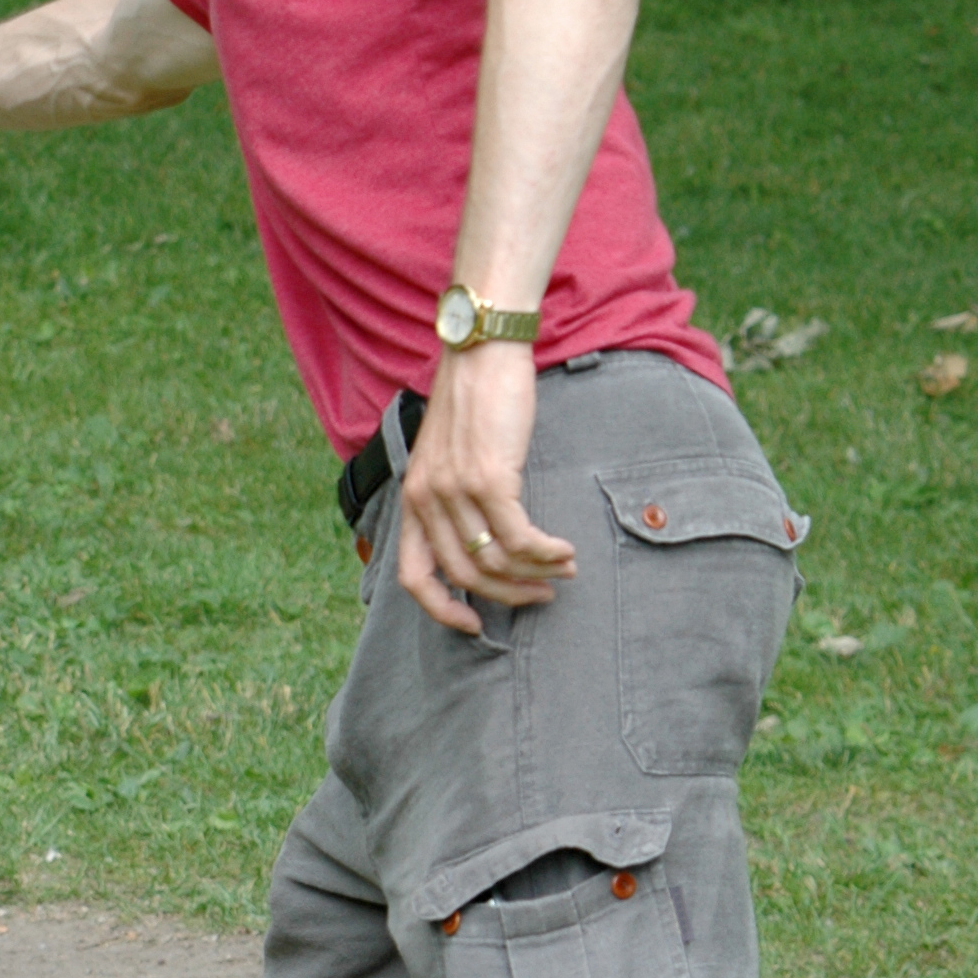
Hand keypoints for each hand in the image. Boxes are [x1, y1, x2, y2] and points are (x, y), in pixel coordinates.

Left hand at [396, 342, 579, 634]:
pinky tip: (565, 551)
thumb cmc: (473, 402)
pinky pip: (520, 537)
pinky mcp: (490, 478)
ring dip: (536, 574)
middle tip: (543, 594)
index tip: (476, 625)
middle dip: (509, 594)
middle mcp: (427, 500)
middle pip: (467, 576)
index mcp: (413, 499)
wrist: (482, 352)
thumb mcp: (448, 455)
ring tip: (564, 570)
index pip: (413, 576)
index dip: (442, 610)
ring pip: (497, 561)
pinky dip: (546, 552)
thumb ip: (453, 497)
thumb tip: (485, 543)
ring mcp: (456, 490)